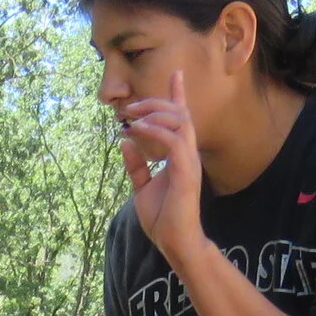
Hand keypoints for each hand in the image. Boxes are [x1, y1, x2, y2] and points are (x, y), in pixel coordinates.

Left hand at [118, 70, 206, 258]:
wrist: (174, 242)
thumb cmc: (163, 218)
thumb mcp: (142, 188)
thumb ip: (136, 166)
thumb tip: (125, 142)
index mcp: (180, 155)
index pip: (181, 118)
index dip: (178, 95)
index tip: (176, 73)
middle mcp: (188, 154)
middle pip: (179, 113)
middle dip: (155, 103)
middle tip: (129, 108)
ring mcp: (189, 162)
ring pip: (180, 121)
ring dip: (154, 114)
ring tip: (132, 119)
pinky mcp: (186, 172)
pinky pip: (174, 141)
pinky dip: (156, 131)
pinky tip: (139, 132)